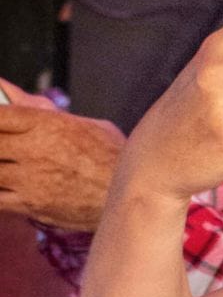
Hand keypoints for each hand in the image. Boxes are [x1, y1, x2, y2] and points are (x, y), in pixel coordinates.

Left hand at [0, 82, 124, 230]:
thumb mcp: (85, 125)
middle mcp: (33, 149)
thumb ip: (43, 110)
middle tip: (10, 151)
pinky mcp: (30, 204)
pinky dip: (0, 192)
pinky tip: (10, 188)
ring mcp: (29, 179)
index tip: (3, 124)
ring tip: (12, 167)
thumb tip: (9, 92)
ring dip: (0, 169)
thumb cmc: (113, 158)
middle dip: (1, 144)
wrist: (135, 195)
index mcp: (47, 123)